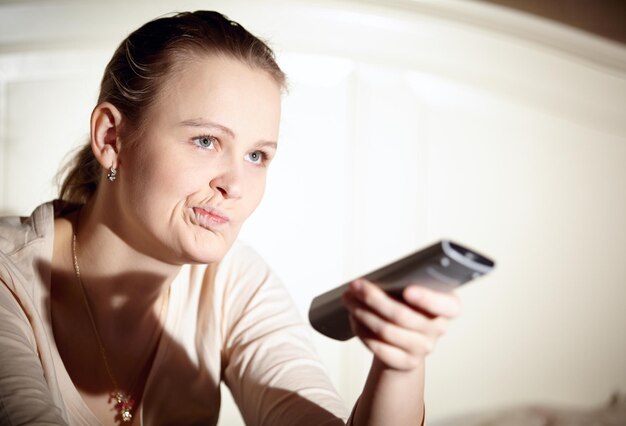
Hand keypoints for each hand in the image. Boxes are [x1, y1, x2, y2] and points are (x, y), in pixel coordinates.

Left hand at [342, 279, 461, 370]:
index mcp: (448, 306)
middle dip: (374, 299)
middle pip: (402, 315)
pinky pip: (378, 347)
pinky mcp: (406, 362)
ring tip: (348, 299)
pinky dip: (361, 330)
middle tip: (355, 286)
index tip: (407, 290)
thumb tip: (372, 281)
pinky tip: (353, 317)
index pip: (447, 305)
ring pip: (386, 330)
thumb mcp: (412, 291)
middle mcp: (439, 328)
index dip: (427, 299)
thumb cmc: (408, 306)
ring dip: (362, 313)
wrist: (406, 341)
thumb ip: (401, 283)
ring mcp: (424, 348)